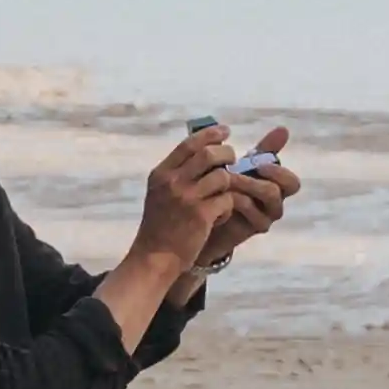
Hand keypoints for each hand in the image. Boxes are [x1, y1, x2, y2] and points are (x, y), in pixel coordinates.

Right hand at [130, 125, 251, 280]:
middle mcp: (173, 182)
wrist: (155, 257)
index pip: (189, 144)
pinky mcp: (201, 216)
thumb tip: (203, 147)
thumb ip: (177, 171)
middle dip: (227, 154)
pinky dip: (228, 207)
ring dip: (229, 184)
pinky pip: (227, 200)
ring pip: (223, 177)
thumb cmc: (160, 225)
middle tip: (233, 160)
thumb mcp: (160, 192)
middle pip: (210, 154)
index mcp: (162, 174)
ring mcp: (187, 199)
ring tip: (223, 195)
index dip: (211, 134)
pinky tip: (220, 216)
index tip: (225, 131)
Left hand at [198, 129, 291, 271]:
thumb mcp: (241, 167)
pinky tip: (220, 195)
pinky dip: (238, 201)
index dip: (279, 172)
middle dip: (263, 174)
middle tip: (238, 172)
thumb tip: (284, 129)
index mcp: (275, 187)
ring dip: (249, 185)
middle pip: (285, 189)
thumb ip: (262, 151)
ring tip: (226, 180)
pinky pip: (253, 214)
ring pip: (270, 199)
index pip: (291, 182)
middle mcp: (275, 203)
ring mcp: (266, 217)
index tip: (259, 164)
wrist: (203, 217)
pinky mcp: (253, 229)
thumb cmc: (224, 188)